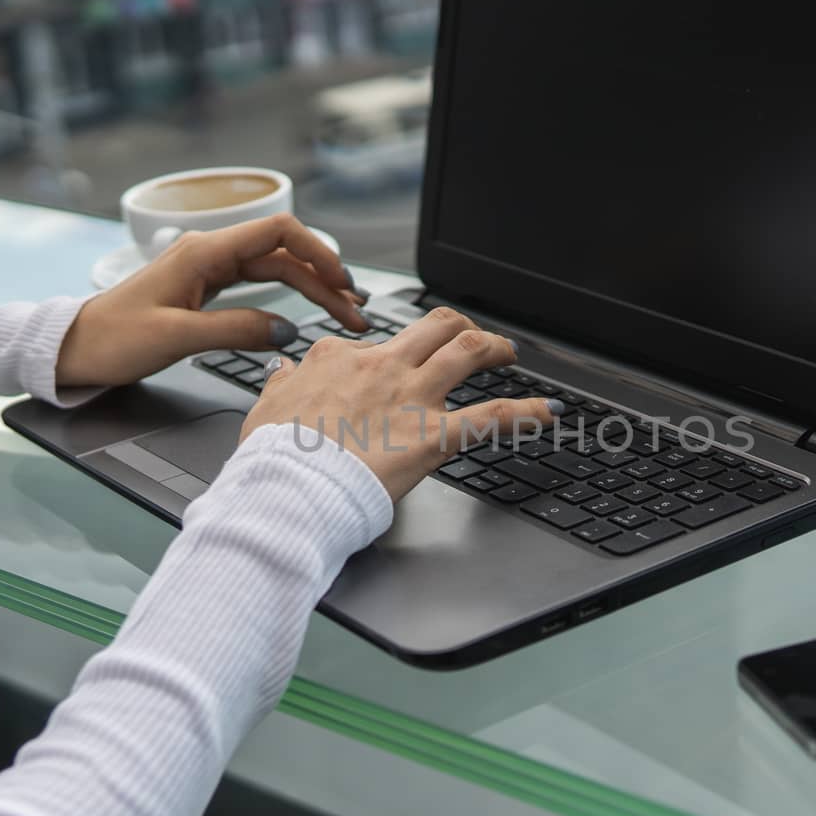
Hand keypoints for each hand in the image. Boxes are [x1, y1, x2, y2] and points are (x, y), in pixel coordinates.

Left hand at [55, 214, 368, 387]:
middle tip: (356, 315)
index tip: (343, 284)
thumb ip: (236, 330)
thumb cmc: (113, 339)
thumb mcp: (177, 337)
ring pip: (276, 270)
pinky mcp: (205, 288)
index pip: (279, 233)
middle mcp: (209, 253)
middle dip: (326, 281)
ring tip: (343, 315)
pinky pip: (258, 284)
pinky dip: (289, 298)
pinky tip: (306, 312)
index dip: (319, 253)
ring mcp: (208, 269)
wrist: (74, 347)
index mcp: (203, 252)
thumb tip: (287, 329)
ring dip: (313, 290)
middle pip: (285, 254)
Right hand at [241, 306, 561, 500]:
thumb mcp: (265, 409)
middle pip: (434, 327)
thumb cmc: (273, 458)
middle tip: (474, 340)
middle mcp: (380, 367)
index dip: (390, 354)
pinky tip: (550, 411)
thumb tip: (281, 370)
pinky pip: (494, 416)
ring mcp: (410, 397)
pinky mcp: (433, 434)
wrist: (286, 488)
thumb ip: (280, 385)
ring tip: (509, 353)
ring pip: (467, 351)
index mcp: (338, 360)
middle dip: (460, 327)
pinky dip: (528, 412)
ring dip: (495, 347)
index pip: (373, 344)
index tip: (397, 367)